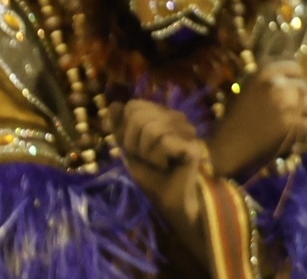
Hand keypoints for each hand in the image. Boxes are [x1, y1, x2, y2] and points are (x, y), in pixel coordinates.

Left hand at [120, 98, 213, 249]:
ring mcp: (187, 128)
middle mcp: (177, 116)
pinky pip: (162, 142)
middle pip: (139, 116)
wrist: (170, 200)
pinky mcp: (192, 144)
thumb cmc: (152, 175)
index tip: (136, 149)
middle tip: (147, 158)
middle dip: (134, 143)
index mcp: (162, 115)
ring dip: (146, 153)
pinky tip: (167, 165)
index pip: (133, 106)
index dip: (126, 131)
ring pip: (150, 129)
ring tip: (159, 162)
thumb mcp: (130, 151)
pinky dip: (157, 159)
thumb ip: (121, 129)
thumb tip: (113, 105)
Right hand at [206, 60, 306, 179]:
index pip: (295, 68)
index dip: (296, 79)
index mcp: (267, 72)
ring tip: (295, 124)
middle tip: (291, 112)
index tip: (294, 89)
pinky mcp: (292, 126)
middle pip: (303, 88)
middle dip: (300, 100)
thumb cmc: (233, 119)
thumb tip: (290, 75)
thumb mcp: (248, 89)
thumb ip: (269, 80)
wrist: (224, 149)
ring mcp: (287, 105)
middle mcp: (279, 85)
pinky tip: (302, 135)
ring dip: (305, 115)